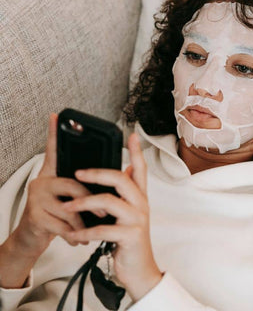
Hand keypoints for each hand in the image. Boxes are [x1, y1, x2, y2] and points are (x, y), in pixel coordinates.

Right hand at [0, 113, 93, 287]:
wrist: (33, 240)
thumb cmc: (56, 216)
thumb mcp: (70, 199)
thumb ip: (85, 187)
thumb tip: (116, 173)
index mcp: (53, 175)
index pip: (54, 151)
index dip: (55, 134)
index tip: (57, 116)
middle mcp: (41, 181)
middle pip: (75, 184)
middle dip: (93, 202)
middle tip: (105, 213)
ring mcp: (36, 198)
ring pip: (71, 207)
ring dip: (84, 223)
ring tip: (89, 231)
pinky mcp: (34, 216)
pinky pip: (63, 224)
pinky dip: (75, 235)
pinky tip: (78, 239)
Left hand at [62, 133, 162, 301]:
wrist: (140, 267)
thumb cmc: (129, 237)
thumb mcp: (130, 211)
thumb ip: (126, 192)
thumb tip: (124, 169)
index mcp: (140, 196)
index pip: (141, 168)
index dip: (136, 151)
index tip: (132, 134)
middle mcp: (141, 203)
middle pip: (121, 178)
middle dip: (97, 173)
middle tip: (77, 173)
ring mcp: (136, 219)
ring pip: (109, 201)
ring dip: (83, 203)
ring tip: (66, 207)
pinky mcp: (129, 236)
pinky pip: (102, 229)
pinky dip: (84, 231)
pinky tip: (72, 233)